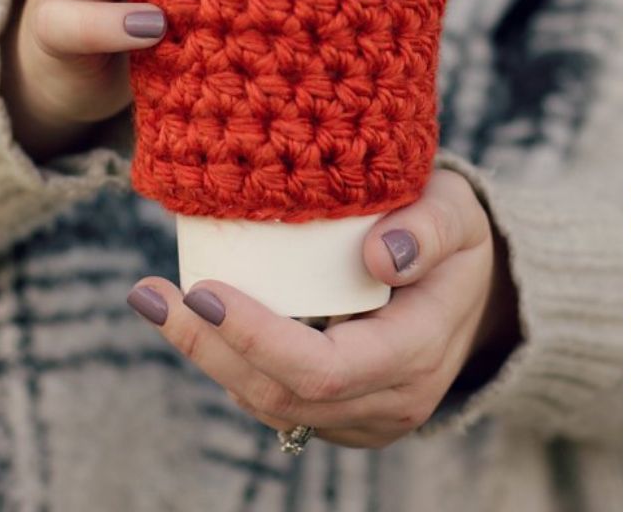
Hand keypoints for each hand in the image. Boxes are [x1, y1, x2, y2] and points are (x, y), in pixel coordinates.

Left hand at [126, 170, 518, 447]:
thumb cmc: (459, 240)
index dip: (256, 338)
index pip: (324, 369)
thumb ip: (428, 227)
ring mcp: (366, 419)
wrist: (479, 291)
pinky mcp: (344, 417)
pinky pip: (276, 403)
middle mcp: (392, 402)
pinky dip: (232, 365)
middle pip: (281, 395)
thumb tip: (376, 257)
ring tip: (157, 302)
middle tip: (151, 295)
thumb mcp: (458, 212)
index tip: (203, 291)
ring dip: (208, 358)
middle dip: (207, 348)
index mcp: (417, 354)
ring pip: (269, 406)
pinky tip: (199, 323)